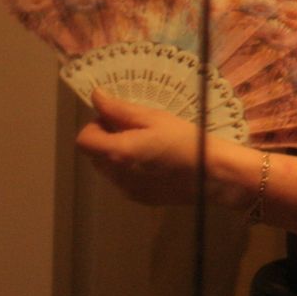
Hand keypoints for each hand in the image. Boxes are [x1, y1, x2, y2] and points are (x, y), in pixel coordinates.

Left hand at [76, 89, 203, 205]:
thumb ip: (121, 110)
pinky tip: (155, 163)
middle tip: (136, 129)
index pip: (84, 140)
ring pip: (108, 168)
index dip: (96, 126)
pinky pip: (123, 180)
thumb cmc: (185, 140)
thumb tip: (96, 97)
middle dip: (107, 139)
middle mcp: (115, 176)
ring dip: (117, 154)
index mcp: (117, 152)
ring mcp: (127, 190)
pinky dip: (130, 169)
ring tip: (148, 146)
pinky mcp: (139, 199)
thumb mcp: (154, 118)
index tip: (117, 120)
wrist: (212, 174)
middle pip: (94, 154)